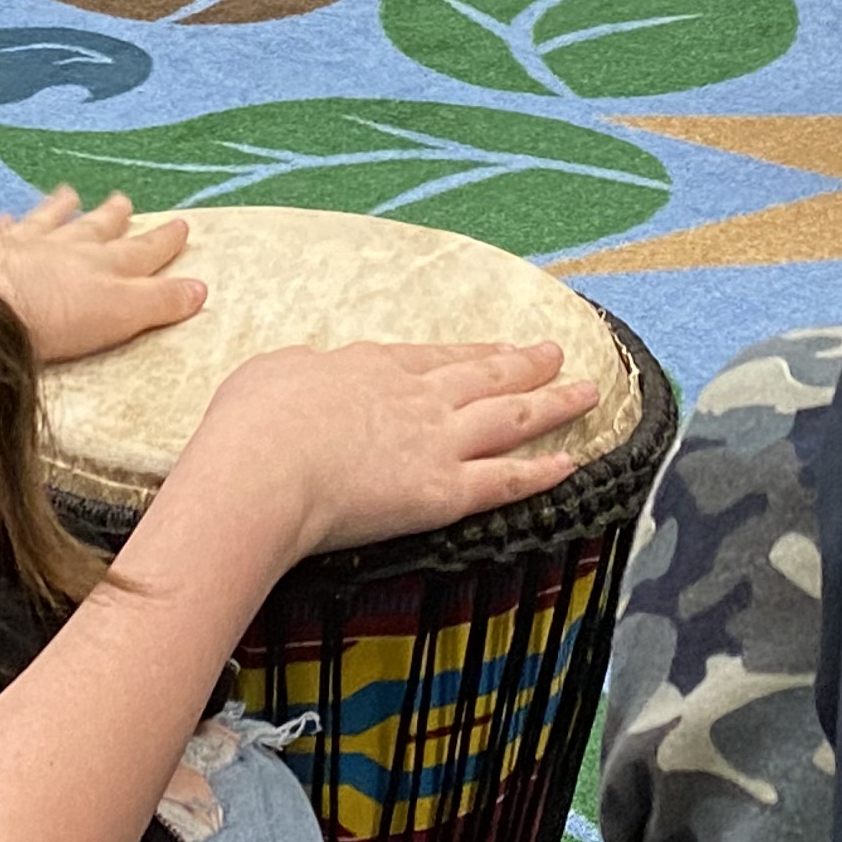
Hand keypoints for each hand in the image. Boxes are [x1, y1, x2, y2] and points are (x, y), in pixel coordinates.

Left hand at [0, 189, 202, 366]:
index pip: (141, 253)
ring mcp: (23, 243)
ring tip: (70, 193)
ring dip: (62, 207)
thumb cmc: (54, 318)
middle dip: (114, 217)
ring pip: (49, 219)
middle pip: (96, 229)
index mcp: (103, 268)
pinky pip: (0, 230)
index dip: (163, 242)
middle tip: (125, 200)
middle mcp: (67, 248)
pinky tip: (5, 217)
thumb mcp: (120, 315)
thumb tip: (200, 288)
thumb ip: (158, 301)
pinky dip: (7, 223)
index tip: (181, 225)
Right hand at [180, 339, 597, 560]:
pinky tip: (572, 463)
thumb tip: (311, 377)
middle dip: (527, 363)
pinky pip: (506, 482)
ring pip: (511, 418)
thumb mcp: (274, 373)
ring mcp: (436, 442)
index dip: (474, 353)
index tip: (501, 348)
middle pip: (486, 375)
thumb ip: (305, 373)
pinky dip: (542, 473)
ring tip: (589, 391)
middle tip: (560, 351)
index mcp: (374, 365)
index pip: (438, 356)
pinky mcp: (444, 493)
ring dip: (554, 403)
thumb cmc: (252, 423)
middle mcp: (417, 396)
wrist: (265, 469)